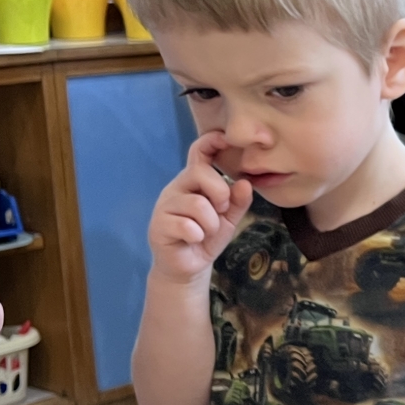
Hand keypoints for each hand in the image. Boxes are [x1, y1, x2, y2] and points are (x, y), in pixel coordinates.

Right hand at [148, 132, 251, 283]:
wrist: (189, 266)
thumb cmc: (207, 236)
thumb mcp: (229, 218)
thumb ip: (238, 201)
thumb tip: (246, 183)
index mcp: (193, 181)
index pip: (198, 153)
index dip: (210, 142)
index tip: (225, 138)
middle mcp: (177, 188)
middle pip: (200, 172)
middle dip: (220, 194)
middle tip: (221, 211)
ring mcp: (165, 206)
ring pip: (197, 204)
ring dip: (210, 223)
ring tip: (205, 232)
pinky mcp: (158, 225)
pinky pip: (187, 225)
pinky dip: (197, 236)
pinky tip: (192, 240)